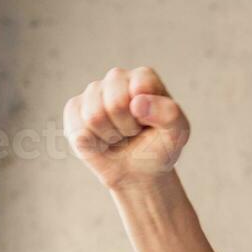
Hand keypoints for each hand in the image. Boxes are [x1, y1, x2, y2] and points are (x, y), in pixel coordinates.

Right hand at [63, 66, 189, 190]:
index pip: (140, 86)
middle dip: (127, 127)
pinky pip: (77, 129)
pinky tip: (102, 142)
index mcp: (144, 78)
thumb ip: (169, 114)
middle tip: (133, 132)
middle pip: (115, 102)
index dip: (146, 114)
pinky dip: (92, 144)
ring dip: (109, 136)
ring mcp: (93, 92)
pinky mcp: (74, 109)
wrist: (139, 172)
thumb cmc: (159, 148)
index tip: (150, 124)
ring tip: (119, 137)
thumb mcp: (177, 133)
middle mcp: (117, 78)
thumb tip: (137, 103)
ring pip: (94, 116)